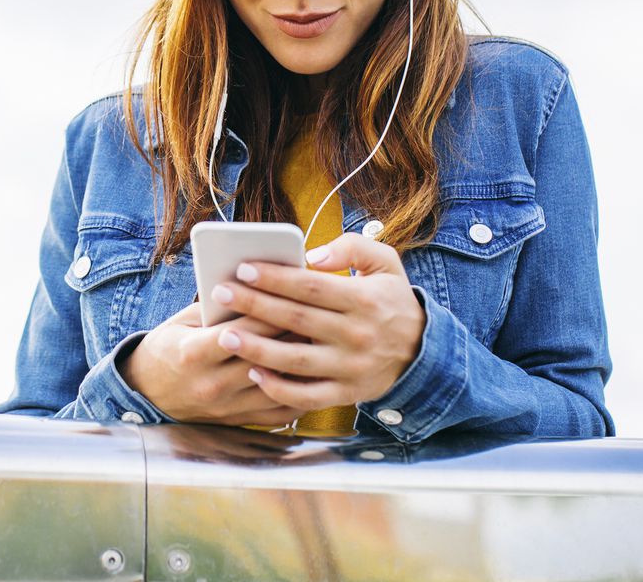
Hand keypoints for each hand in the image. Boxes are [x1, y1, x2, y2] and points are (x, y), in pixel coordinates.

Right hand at [119, 300, 306, 425]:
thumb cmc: (168, 347)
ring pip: (277, 386)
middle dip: (292, 334)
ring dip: (302, 365)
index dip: (268, 311)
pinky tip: (315, 375)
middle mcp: (211, 385)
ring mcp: (226, 408)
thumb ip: (218, 310)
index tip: (292, 293)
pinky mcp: (238, 422)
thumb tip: (259, 290)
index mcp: (192, 354)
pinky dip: (300, 394)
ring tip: (322, 342)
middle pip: (264, 357)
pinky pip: (279, 413)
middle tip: (318, 315)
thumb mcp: (183, 322)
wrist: (147, 392)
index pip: (240, 331)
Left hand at [207, 232, 426, 410]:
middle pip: (296, 320)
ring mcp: (350, 368)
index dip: (275, 277)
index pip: (311, 287)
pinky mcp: (346, 393)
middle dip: (254, 306)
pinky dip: (279, 389)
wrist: (423, 352)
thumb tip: (313, 256)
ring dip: (256, 349)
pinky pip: (307, 396)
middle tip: (220, 293)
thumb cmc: (392, 300)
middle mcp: (357, 335)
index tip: (243, 268)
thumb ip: (353, 247)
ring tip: (225, 335)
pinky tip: (252, 373)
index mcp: (364, 300)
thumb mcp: (387, 263)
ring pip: (296, 361)